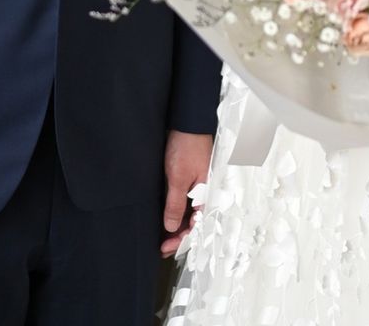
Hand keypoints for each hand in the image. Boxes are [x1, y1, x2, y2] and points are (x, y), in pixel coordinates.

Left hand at [160, 130, 212, 256]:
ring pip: (188, 212)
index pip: (196, 225)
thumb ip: (175, 204)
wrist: (187, 122)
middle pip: (193, 221)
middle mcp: (203, 192)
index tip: (166, 248)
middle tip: (162, 247)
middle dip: (179, 236)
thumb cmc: (187, 146)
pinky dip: (176, 212)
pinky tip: (167, 217)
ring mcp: (196, 185)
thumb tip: (171, 227)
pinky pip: (184, 201)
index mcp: (206, 194)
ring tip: (162, 237)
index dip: (181, 239)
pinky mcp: (189, 178)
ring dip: (177, 225)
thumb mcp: (178, 178)